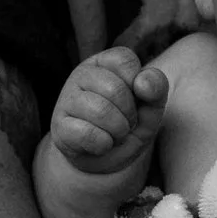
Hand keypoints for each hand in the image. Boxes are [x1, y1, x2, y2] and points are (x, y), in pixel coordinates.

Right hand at [49, 47, 168, 176]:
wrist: (108, 157)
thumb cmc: (129, 123)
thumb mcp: (151, 106)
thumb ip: (156, 88)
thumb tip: (142, 83)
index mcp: (105, 62)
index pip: (126, 60)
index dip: (140, 85)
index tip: (137, 99)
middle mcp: (82, 74)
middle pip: (115, 89)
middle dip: (130, 114)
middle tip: (127, 123)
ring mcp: (67, 99)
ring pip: (100, 111)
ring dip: (119, 130)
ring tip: (115, 134)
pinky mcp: (60, 126)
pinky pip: (87, 134)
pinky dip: (104, 144)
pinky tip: (102, 144)